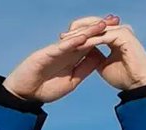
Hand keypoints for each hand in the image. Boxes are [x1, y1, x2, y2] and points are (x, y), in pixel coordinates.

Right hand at [2, 16, 118, 103]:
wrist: (26, 94)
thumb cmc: (46, 88)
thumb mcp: (72, 81)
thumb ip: (84, 69)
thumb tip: (99, 58)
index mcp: (72, 57)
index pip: (91, 43)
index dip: (104, 36)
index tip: (119, 31)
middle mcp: (65, 50)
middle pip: (85, 36)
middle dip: (100, 28)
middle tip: (115, 20)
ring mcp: (56, 51)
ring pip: (75, 39)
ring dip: (89, 31)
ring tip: (103, 24)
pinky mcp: (46, 54)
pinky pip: (61, 48)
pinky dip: (72, 43)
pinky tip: (83, 38)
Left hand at [67, 16, 145, 91]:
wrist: (140, 87)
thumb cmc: (125, 80)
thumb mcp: (104, 66)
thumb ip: (95, 57)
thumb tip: (85, 54)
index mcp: (117, 36)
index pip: (95, 30)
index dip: (80, 34)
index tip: (65, 41)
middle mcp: (120, 30)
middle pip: (95, 25)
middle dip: (78, 31)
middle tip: (62, 36)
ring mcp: (123, 31)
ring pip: (97, 29)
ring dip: (81, 34)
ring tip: (67, 40)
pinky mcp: (124, 36)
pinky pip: (102, 36)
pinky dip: (90, 40)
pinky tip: (78, 44)